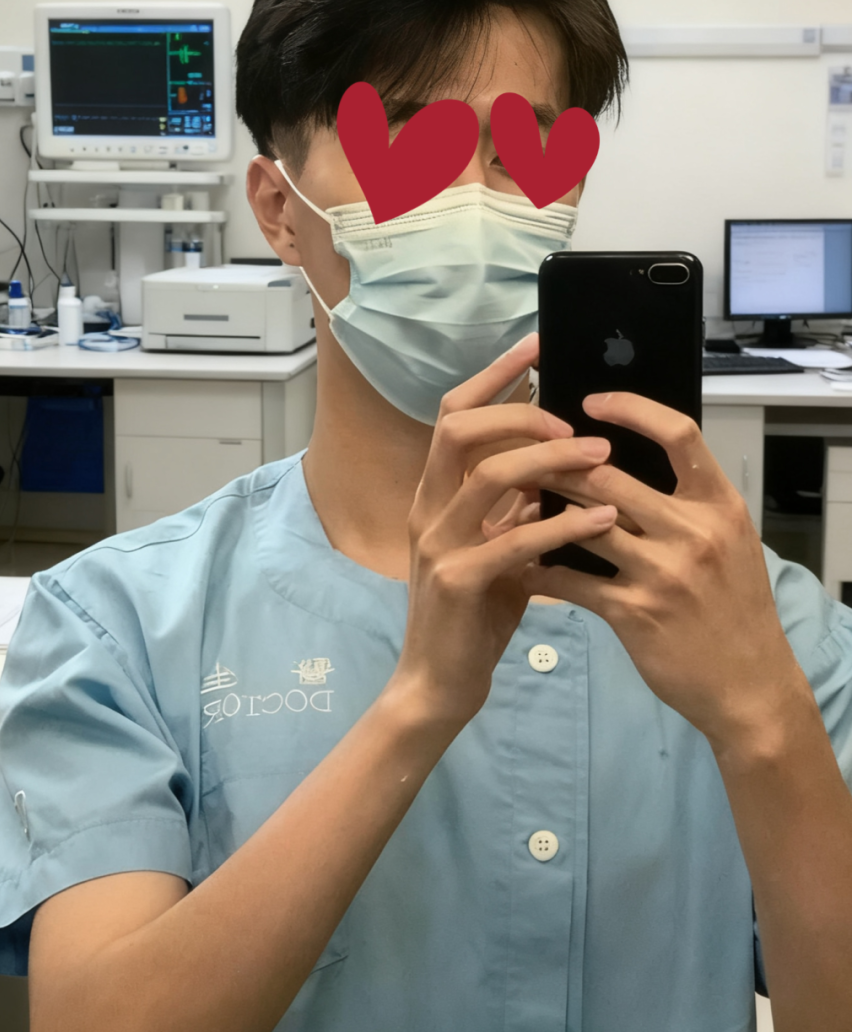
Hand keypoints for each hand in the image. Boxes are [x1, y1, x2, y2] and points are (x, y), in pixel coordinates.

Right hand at [391, 333, 617, 731]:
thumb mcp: (495, 547)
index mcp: (435, 494)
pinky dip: (562, 524)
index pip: (454, 415)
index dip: (494, 377)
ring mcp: (438, 544)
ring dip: (549, 459)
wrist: (438, 685)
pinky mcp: (458, 582)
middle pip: (459, 428)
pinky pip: (513, 540)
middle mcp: (428, 508)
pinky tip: (603, 520)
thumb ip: (514, 506)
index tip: (537, 346)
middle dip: (519, 410)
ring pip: (488, 475)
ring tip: (601, 457)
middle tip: (573, 415)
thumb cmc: (473, 615)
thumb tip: (556, 463)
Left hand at [523, 392, 808, 753]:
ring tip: (513, 503)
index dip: (632, 408)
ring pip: (583, 523)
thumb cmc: (734, 607)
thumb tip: (625, 459)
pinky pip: (571, 580)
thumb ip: (686, 502)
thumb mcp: (728, 541)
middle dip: (560, 464)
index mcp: (718, 505)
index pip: (678, 433)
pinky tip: (522, 565)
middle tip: (525, 455)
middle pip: (610, 475)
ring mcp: (663, 573)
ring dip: (542, 512)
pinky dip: (541, 570)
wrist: (749, 687)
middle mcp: (693, 532)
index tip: (591, 401)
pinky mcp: (635, 613)